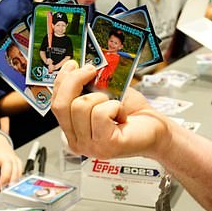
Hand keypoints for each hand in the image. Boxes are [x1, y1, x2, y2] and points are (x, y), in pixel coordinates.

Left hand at [0, 131, 22, 188]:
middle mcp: (1, 153)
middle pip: (7, 164)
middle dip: (5, 177)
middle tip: (0, 187)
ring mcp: (9, 155)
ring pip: (15, 167)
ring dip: (13, 178)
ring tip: (7, 188)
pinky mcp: (15, 158)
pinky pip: (20, 167)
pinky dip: (18, 176)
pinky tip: (14, 183)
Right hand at [51, 61, 170, 159]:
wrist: (156, 128)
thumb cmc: (132, 113)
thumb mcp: (105, 93)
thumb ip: (88, 85)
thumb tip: (79, 68)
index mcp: (73, 129)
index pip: (55, 103)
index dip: (61, 80)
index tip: (72, 64)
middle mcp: (78, 140)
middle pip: (61, 104)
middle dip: (75, 80)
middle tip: (91, 70)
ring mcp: (90, 146)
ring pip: (81, 106)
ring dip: (101, 97)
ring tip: (113, 104)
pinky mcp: (106, 146)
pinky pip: (100, 113)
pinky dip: (115, 106)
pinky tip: (122, 115)